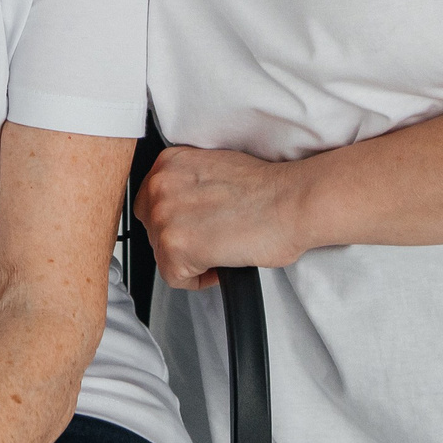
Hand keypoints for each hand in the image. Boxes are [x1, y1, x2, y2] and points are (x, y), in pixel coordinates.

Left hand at [135, 145, 312, 282]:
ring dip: (191, 258)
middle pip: (152, 229)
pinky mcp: (175, 248)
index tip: (195, 225)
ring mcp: (164, 217)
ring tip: (221, 247)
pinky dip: (200, 279)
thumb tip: (182, 204)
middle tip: (210, 239)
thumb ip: (187, 184)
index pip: (152, 202)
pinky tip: (222, 263)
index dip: (176, 220)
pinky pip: (176, 278)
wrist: (290, 202)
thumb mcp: (212, 168)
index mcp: (168, 163)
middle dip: (180, 239)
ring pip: (163, 254)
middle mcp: (159, 185)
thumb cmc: (265, 189)